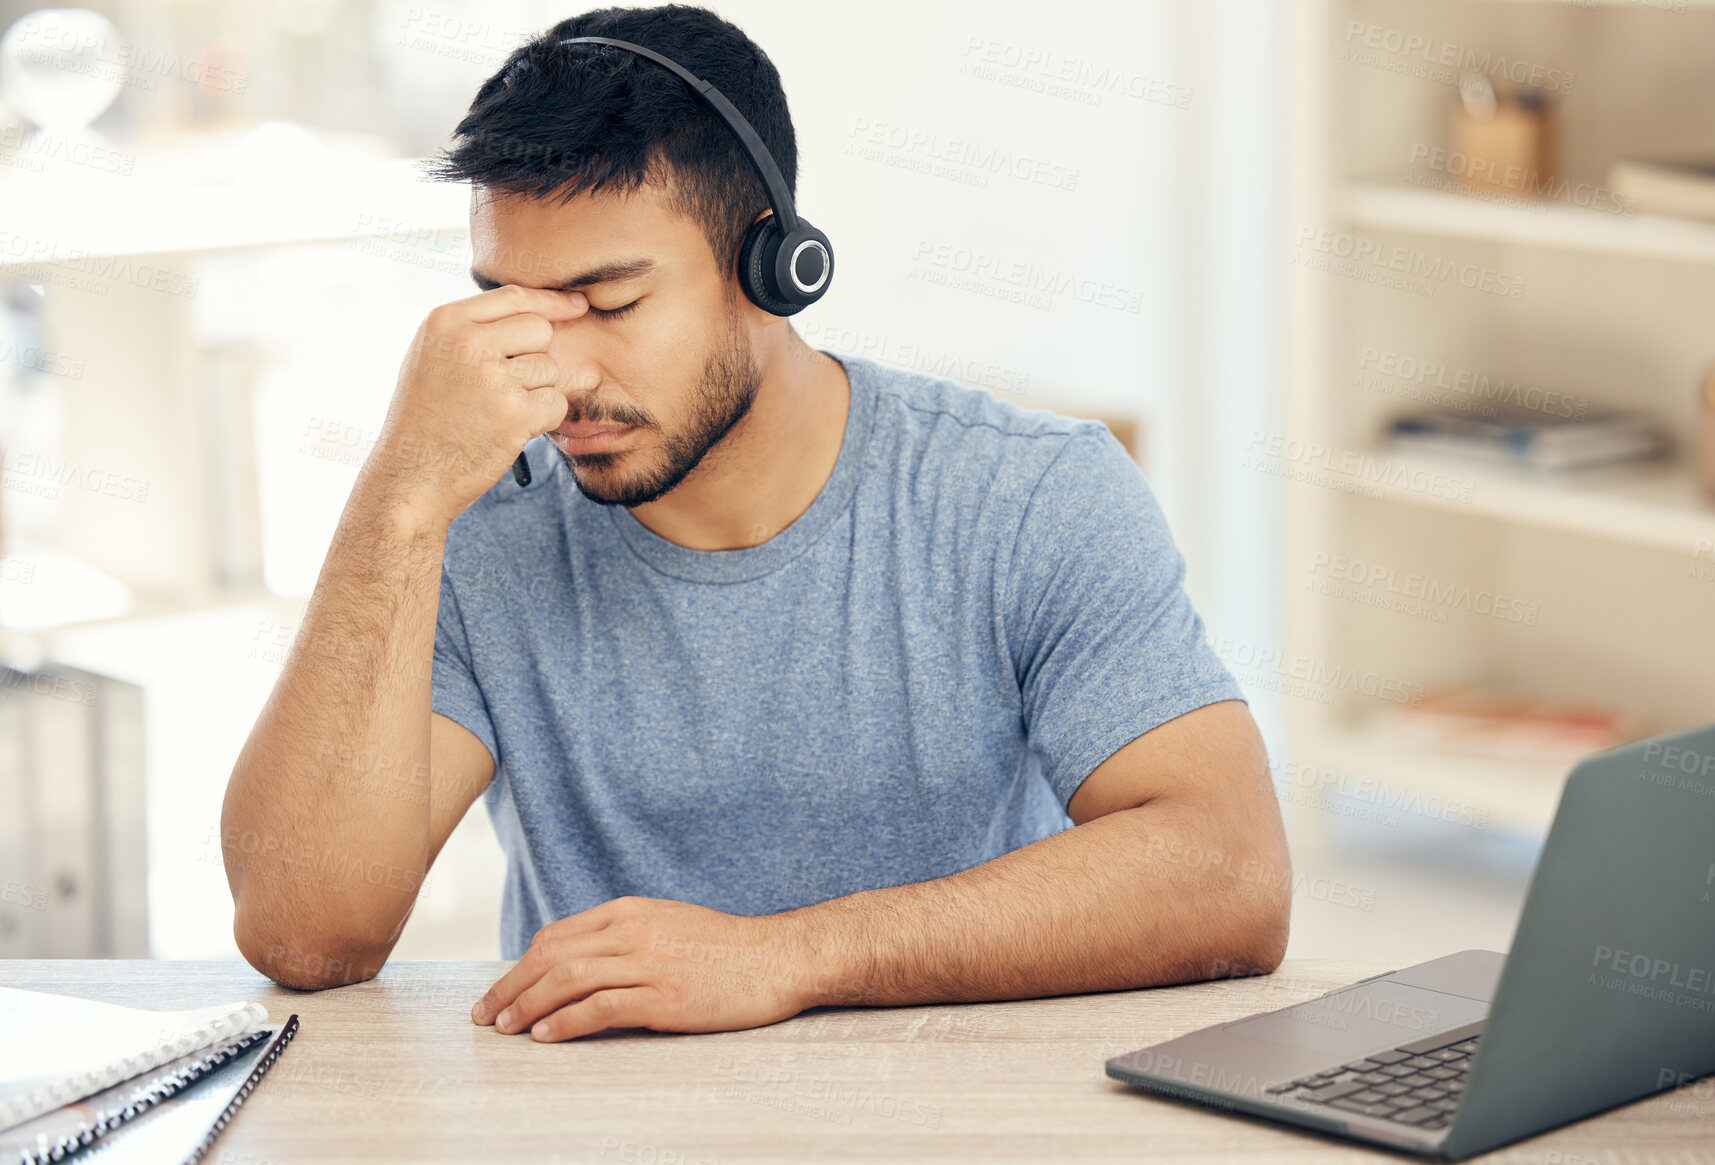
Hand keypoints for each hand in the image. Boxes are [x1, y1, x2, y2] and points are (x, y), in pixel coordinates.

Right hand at [363, 284, 587, 526]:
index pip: (514, 297)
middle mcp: (467, 342)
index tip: (576, 305)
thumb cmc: (426, 420)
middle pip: (539, 329)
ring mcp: (491, 376)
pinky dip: (543, 420)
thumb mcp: (434, 358)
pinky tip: (510, 431)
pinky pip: (556, 402)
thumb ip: (479, 331)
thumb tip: (551, 314)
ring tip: (495, 413)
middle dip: (535, 357)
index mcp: (445, 321)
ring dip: (535, 393)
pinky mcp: (515, 412)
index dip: (551, 301)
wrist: (411, 476)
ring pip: (550, 368)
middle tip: (504, 388)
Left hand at [470, 896, 822, 1041]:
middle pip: (551, 957)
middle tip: (486, 1014)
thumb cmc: (725, 948)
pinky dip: (565, 1022)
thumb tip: (580, 962)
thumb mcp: (668, 926)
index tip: (500, 990)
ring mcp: (648, 963)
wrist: (777, 958)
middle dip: (510, 987)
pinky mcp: (664, 996)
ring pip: (567, 981)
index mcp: (629, 912)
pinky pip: (600, 1008)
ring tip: (507, 1028)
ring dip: (528, 1006)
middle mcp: (632, 932)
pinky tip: (546, 1036)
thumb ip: (625, 938)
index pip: (556, 937)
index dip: (520, 966)